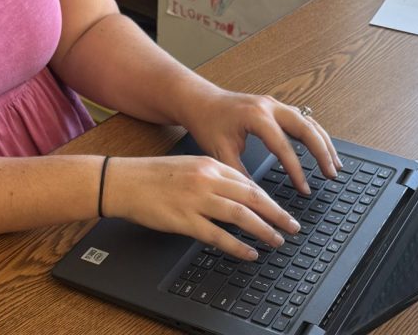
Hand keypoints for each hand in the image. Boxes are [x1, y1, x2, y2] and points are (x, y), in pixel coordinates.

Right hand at [101, 156, 299, 259]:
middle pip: (251, 197)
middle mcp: (207, 180)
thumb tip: (238, 194)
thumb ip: (213, 178)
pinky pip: (219, 236)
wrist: (125, 181)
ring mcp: (196, 200)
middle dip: (277, 213)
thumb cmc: (153, 175)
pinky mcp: (185, 220)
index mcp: (209, 164)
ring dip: (264, 229)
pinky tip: (249, 253)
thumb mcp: (188, 166)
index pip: (247, 182)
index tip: (280, 209)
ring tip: (277, 240)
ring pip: (240, 216)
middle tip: (292, 226)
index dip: (268, 198)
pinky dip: (238, 246)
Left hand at [180, 90, 341, 196]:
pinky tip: (321, 148)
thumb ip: (240, 175)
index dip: (296, 171)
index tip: (305, 189)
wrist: (200, 100)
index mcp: (256, 117)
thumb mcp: (220, 153)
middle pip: (306, 128)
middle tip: (332, 174)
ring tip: (334, 164)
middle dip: (322, 152)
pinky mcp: (275, 106)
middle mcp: (270, 106)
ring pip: (308, 121)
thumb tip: (258, 200)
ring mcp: (274, 104)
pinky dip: (314, 134)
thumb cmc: (207, 123)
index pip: (284, 147)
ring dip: (323, 142)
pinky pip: (302, 118)